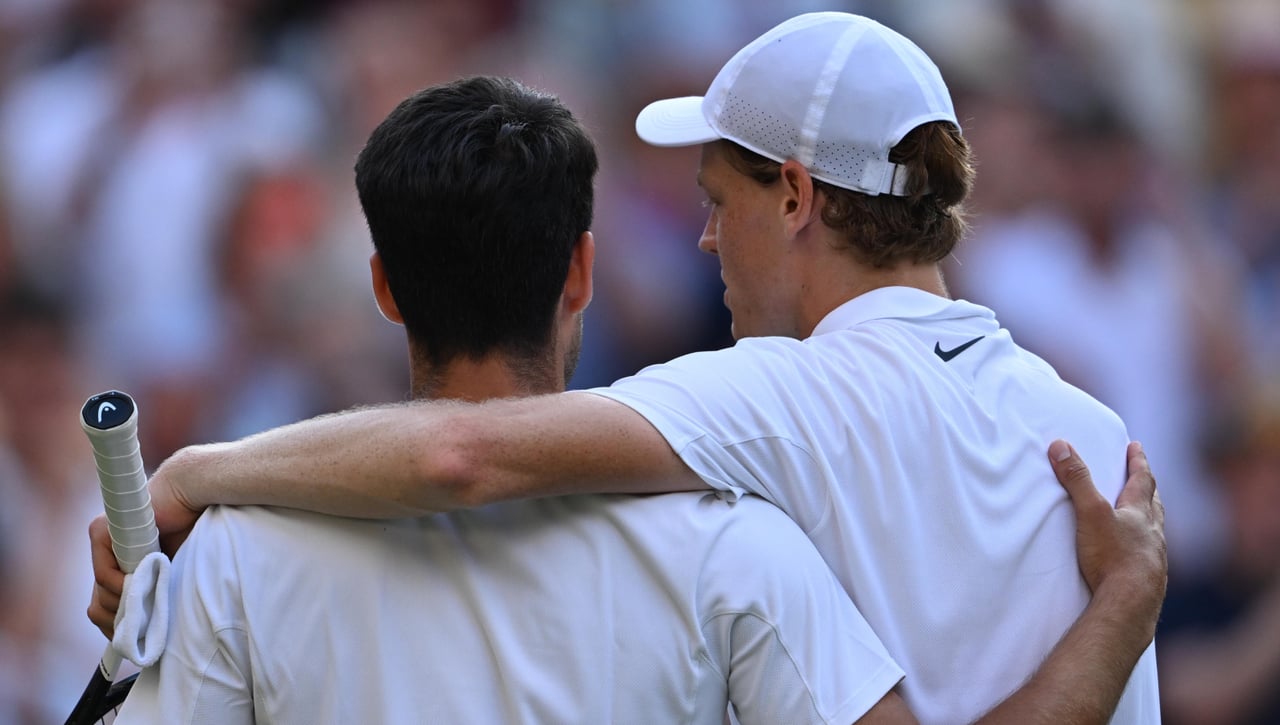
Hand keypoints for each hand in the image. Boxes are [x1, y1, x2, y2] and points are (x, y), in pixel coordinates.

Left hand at [86, 453, 203, 639]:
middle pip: (99, 607)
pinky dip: (121, 585)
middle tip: (144, 627)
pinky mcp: (101, 532)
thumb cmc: (193, 532)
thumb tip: (149, 634)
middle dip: (120, 623)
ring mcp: (102, 546)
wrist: (194, 497)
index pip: (107, 608)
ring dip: (125, 606)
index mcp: (124, 567)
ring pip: (100, 596)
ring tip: (151, 602)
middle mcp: (108, 558)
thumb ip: (157, 596)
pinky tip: (141, 583)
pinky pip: (103, 574)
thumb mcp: (173, 575)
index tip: (135, 642)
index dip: (120, 627)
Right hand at [1048, 440, 1166, 632]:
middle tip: (1145, 479)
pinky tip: (1137, 556)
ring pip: (1154, 531)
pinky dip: (1144, 549)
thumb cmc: (1113, 556)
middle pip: (1153, 504)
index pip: (1141, 480)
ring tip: (1144, 517)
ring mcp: (1154, 557)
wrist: (1131, 603)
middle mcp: (1152, 532)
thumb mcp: (1090, 512)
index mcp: (1139, 513)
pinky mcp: (1150, 579)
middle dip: (1147, 489)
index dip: (1138, 462)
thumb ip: (1076, 480)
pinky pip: (1150, 557)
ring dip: (1148, 520)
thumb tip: (1060, 446)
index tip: (1137, 447)